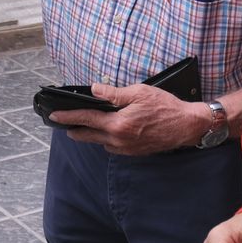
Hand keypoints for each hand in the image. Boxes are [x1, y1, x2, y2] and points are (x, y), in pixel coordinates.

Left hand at [51, 82, 207, 154]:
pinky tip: (111, 129)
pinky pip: (113, 146)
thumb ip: (114, 93)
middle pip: (88, 135)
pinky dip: (107, 138)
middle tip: (64, 122)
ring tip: (88, 122)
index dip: (68, 116)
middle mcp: (119, 140)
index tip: (54, 115)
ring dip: (92, 133)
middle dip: (74, 128)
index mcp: (118, 125)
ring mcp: (126, 149)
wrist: (187, 126)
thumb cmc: (166, 107)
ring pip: (100, 141)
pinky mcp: (134, 152)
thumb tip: (95, 90)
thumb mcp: (139, 93)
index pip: (86, 119)